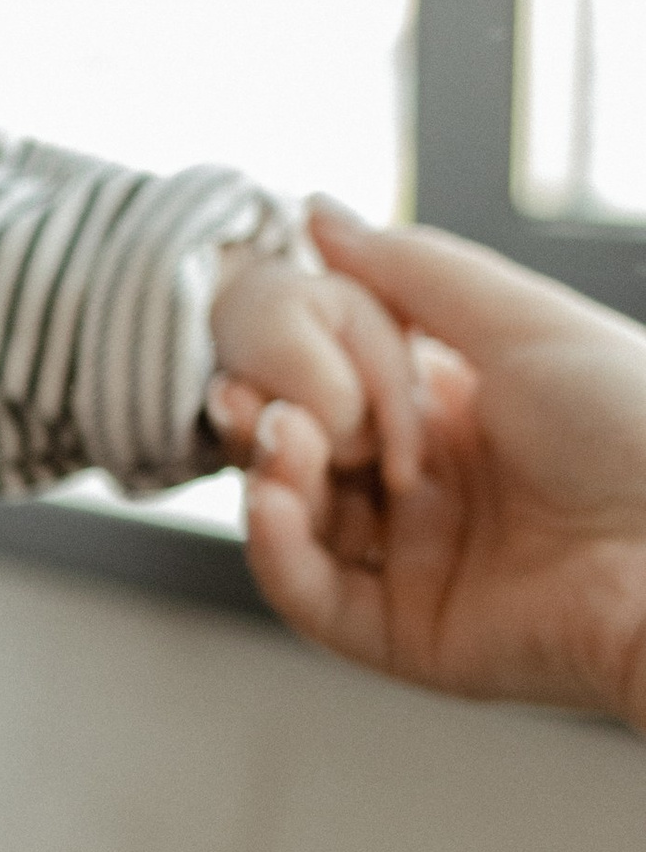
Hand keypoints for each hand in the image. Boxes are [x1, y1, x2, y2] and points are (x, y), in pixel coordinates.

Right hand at [234, 209, 645, 723]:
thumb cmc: (638, 426)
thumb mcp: (522, 322)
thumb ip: (413, 270)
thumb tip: (318, 214)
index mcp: (459, 414)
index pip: (339, 383)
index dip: (293, 360)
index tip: (259, 333)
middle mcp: (432, 491)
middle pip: (307, 455)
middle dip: (265, 419)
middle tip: (246, 394)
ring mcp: (419, 565)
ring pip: (301, 525)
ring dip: (270, 475)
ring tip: (280, 438)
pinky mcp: (412, 638)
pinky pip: (316, 600)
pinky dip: (276, 548)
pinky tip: (272, 499)